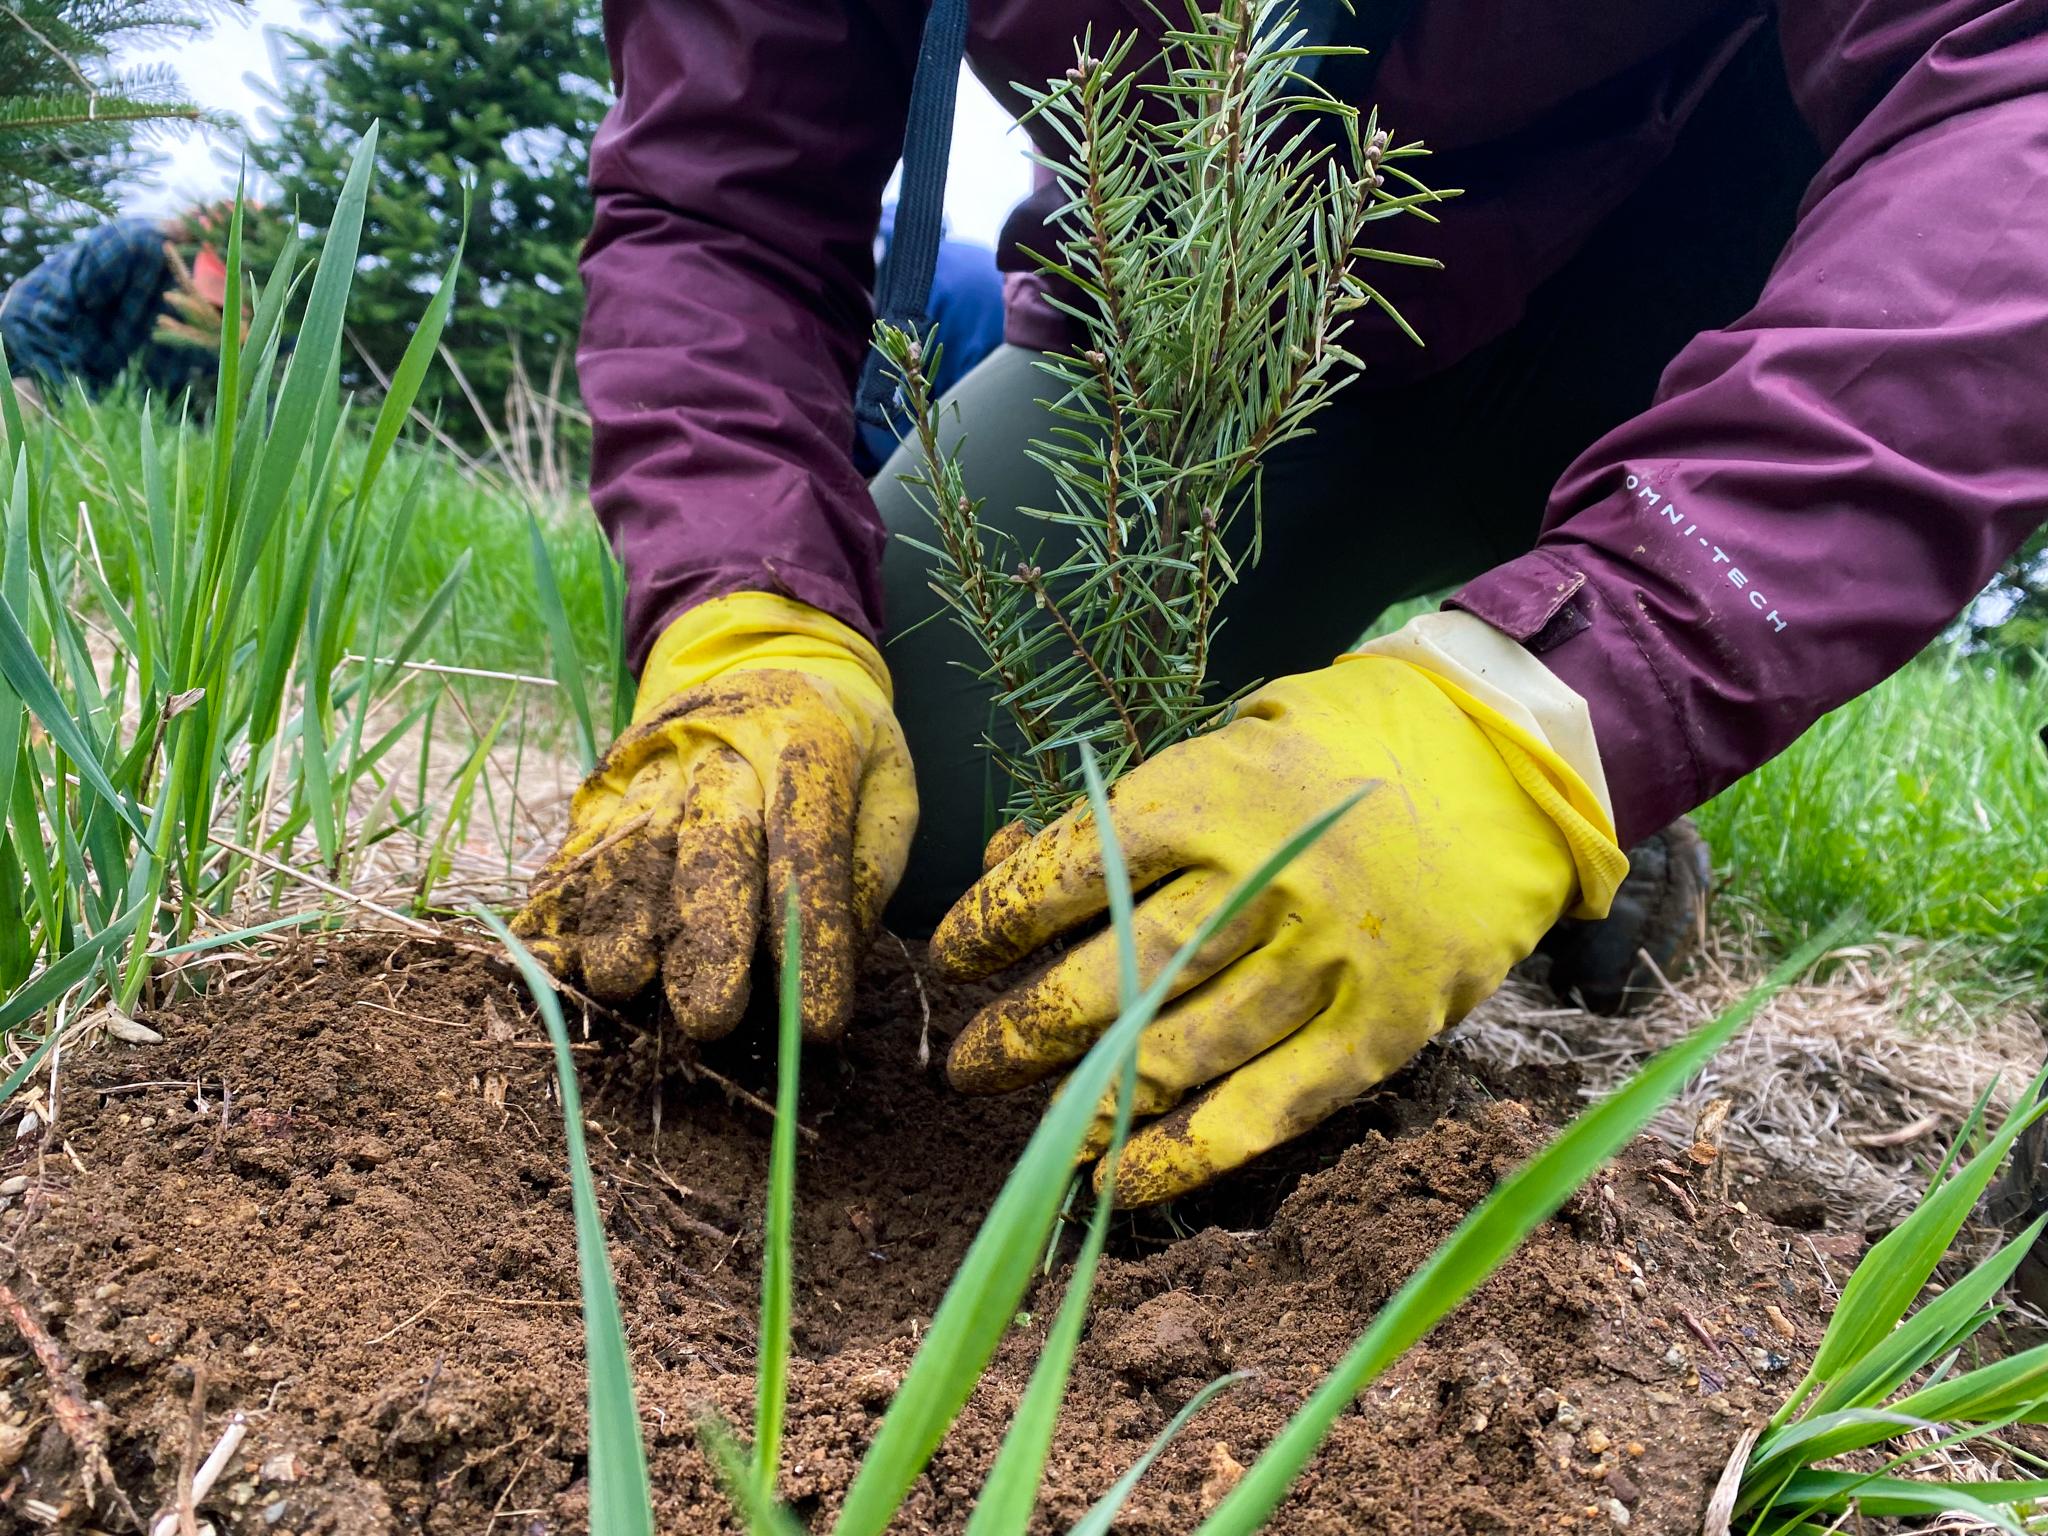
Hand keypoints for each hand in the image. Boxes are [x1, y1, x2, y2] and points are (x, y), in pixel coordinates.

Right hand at [514, 593, 916, 1040]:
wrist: (756, 653)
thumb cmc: (839, 739)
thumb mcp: (888, 782)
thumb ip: (872, 864)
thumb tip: (841, 954)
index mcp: (806, 741)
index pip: (810, 844)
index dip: (813, 934)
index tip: (819, 1019)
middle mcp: (722, 748)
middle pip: (711, 841)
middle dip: (708, 934)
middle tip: (710, 1016)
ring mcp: (653, 761)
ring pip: (634, 843)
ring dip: (625, 921)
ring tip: (626, 986)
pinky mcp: (606, 780)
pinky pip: (582, 843)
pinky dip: (566, 900)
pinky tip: (563, 955)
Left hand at [930, 654, 1626, 1205]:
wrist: (1514, 764)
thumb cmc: (1347, 743)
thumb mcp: (1232, 737)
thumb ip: (1132, 806)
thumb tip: (1015, 859)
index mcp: (1216, 791)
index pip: (1072, 869)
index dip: (995, 922)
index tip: (951, 958)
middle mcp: (1268, 879)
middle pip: (1113, 974)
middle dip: (1022, 1028)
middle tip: (967, 1064)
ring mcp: (1331, 961)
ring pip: (1180, 1049)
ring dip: (1085, 1099)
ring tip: (1030, 1126)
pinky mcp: (1384, 1028)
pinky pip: (1267, 1110)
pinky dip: (1184, 1155)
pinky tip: (1115, 1182)